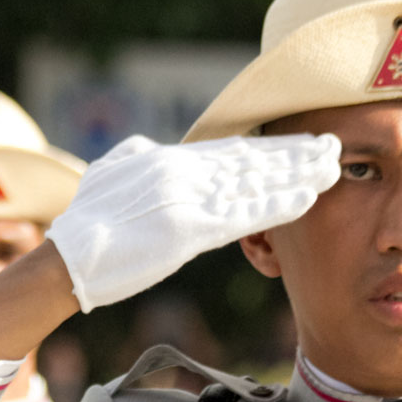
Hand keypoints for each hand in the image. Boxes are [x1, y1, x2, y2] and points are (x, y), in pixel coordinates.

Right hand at [46, 132, 341, 310]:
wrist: (67, 260)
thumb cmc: (83, 225)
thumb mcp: (108, 173)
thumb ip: (135, 157)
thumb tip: (150, 148)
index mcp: (166, 159)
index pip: (231, 149)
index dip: (271, 145)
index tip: (302, 142)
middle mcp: (182, 171)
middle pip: (252, 159)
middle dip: (295, 153)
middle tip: (334, 145)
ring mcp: (187, 199)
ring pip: (255, 182)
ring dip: (297, 174)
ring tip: (333, 168)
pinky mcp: (189, 229)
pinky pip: (245, 215)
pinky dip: (278, 204)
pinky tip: (307, 198)